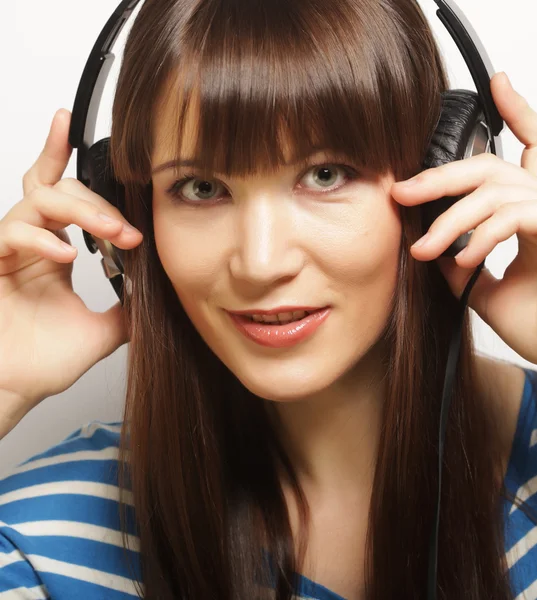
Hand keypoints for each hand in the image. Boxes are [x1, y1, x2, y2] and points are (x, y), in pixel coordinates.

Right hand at [0, 109, 142, 437]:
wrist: (16, 390)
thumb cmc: (44, 362)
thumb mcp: (105, 328)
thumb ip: (128, 306)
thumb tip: (158, 294)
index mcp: (53, 253)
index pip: (60, 194)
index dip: (63, 156)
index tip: (89, 137)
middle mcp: (31, 245)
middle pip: (57, 190)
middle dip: (98, 203)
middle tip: (129, 230)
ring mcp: (9, 251)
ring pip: (39, 202)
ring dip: (81, 212)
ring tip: (113, 235)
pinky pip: (12, 234)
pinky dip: (42, 240)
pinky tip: (68, 257)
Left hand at [390, 72, 536, 363]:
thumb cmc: (535, 324)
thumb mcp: (486, 289)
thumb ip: (462, 263)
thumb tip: (434, 247)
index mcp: (535, 211)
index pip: (528, 151)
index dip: (518, 113)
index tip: (497, 84)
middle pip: (493, 165)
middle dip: (442, 176)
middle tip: (402, 191)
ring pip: (494, 191)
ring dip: (450, 222)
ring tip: (423, 250)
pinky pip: (514, 215)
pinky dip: (481, 236)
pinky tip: (464, 261)